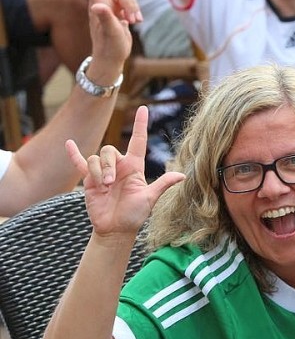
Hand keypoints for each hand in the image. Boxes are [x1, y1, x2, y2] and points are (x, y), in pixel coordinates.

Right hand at [65, 106, 184, 237]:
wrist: (116, 229)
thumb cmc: (134, 215)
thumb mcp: (149, 199)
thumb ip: (162, 184)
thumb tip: (182, 176)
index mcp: (134, 167)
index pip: (138, 141)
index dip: (140, 125)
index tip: (143, 108)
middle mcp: (119, 166)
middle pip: (109, 150)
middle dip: (108, 164)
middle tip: (111, 183)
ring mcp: (103, 172)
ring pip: (95, 158)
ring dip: (98, 171)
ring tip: (103, 187)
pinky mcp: (89, 180)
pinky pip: (80, 164)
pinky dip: (74, 154)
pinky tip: (68, 143)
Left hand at [85, 0, 136, 73]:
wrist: (111, 58)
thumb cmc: (109, 47)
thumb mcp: (109, 33)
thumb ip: (105, 18)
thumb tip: (98, 6)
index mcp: (98, 5)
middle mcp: (104, 3)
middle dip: (132, 2)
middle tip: (136, 20)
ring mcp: (113, 7)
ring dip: (135, 7)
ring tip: (136, 21)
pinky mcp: (121, 12)